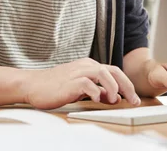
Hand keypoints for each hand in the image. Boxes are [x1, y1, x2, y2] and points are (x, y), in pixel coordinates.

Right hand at [21, 58, 140, 109]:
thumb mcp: (79, 87)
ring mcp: (77, 72)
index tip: (134, 99)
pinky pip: (87, 84)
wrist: (32, 84)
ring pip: (103, 73)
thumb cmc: (54, 86)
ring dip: (113, 87)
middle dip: (126, 87)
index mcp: (88, 65)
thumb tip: (113, 97)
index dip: (127, 85)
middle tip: (134, 101)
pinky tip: (97, 100)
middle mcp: (84, 66)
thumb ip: (96, 89)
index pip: (114, 71)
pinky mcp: (69, 82)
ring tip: (116, 100)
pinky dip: (96, 91)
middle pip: (113, 71)